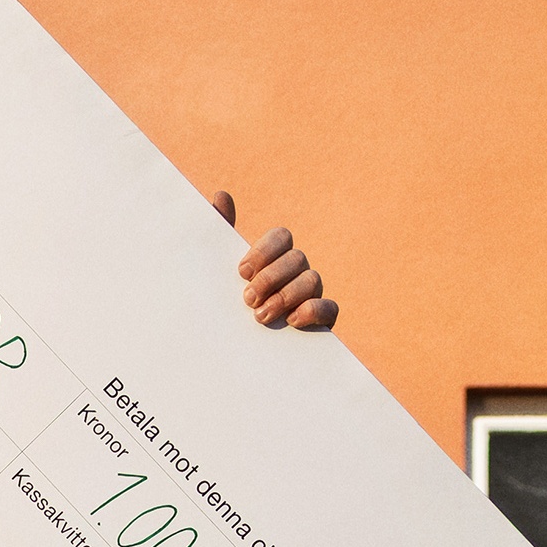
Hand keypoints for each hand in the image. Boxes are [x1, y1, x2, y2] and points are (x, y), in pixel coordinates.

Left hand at [208, 190, 338, 330]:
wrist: (231, 351)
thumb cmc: (226, 305)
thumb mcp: (217, 271)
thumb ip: (220, 233)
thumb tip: (221, 195)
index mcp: (273, 257)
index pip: (281, 236)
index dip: (264, 251)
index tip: (241, 272)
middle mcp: (296, 271)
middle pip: (296, 258)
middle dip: (270, 278)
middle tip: (247, 299)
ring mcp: (311, 294)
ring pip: (312, 280)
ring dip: (285, 296)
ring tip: (260, 316)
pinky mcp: (322, 320)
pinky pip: (330, 307)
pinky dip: (312, 310)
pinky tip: (291, 321)